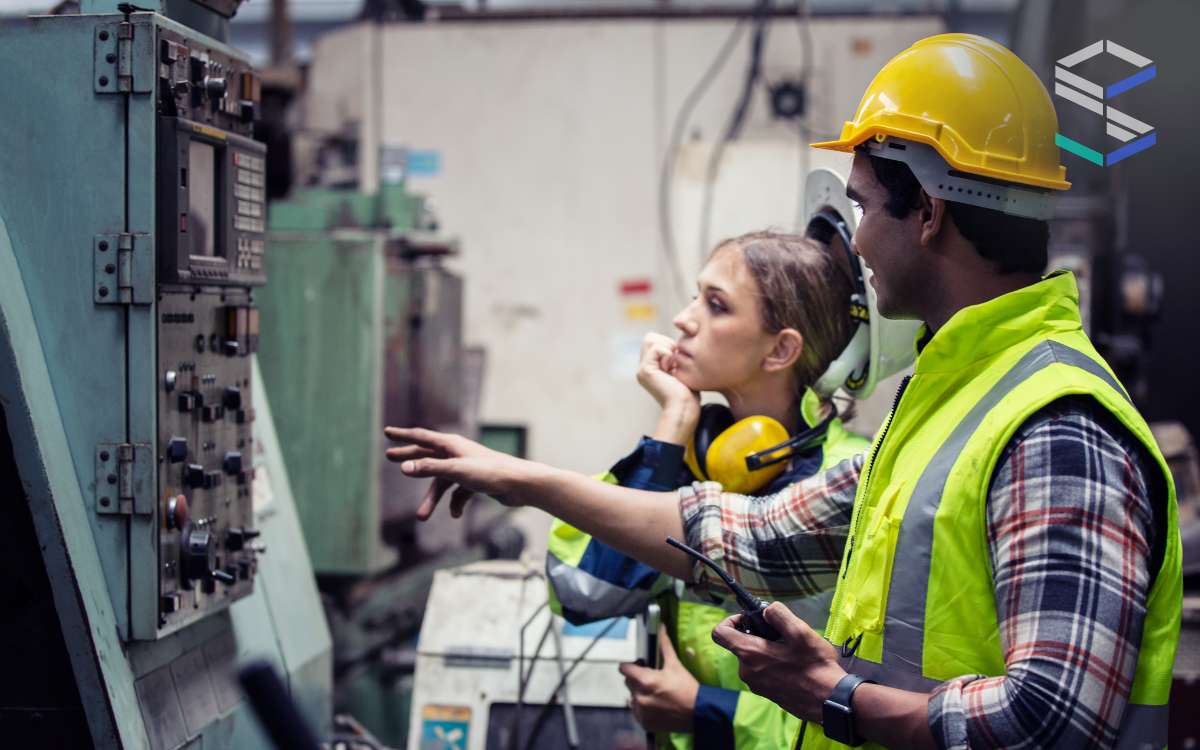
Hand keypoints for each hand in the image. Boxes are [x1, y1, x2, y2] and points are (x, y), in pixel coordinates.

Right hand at [384, 427, 530, 519]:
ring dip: (432, 498)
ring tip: (421, 517)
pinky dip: (454, 504)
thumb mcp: (455, 471)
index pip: (421, 437)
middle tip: (389, 456)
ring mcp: (466, 468)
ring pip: (441, 482)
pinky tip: (455, 515)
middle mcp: (457, 453)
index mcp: (451, 445)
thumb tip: (403, 468)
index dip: (402, 435)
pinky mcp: (476, 482)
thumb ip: (429, 469)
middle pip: (427, 455)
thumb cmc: (490, 472)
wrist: (519, 484)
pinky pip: (458, 493)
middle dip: (410, 458)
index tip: (386, 432)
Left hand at [617, 625, 698, 732]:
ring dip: (640, 694)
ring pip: (632, 697)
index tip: (640, 666)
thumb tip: (661, 627)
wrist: (699, 713)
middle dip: (638, 679)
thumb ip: (664, 645)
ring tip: (657, 693)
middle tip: (653, 679)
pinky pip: (637, 712)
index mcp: (645, 681)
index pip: (624, 669)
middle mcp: (640, 697)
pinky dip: (644, 708)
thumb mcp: (675, 665)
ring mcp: (641, 712)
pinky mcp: (645, 723)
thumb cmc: (687, 688)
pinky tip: (657, 705)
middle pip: (628, 682)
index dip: (631, 665)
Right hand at [637, 333, 698, 412]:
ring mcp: (642, 369)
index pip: (654, 340)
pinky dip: (667, 355)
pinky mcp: (645, 370)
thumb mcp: (681, 371)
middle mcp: (643, 368)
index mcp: (650, 368)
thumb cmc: (688, 395)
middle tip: (675, 363)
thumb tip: (676, 345)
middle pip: (650, 337)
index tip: (678, 363)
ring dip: (667, 349)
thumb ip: (675, 357)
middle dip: (666, 344)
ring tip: (673, 367)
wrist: (684, 409)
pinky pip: (656, 348)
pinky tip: (671, 370)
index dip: (668, 345)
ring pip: (651, 339)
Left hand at [711, 603, 844, 722]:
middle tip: (783, 634)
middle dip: (758, 634)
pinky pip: (762, 671)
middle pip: (740, 644)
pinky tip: (795, 665)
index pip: (720, 633)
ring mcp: (756, 685)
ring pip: (754, 657)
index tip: (749, 618)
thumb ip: (779, 614)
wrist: (831, 701)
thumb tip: (766, 610)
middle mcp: (747, 672)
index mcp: (750, 654)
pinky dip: (773, 663)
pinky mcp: (767, 693)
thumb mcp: (800, 632)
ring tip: (793, 650)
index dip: (731, 619)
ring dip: (768, 649)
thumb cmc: (816, 666)